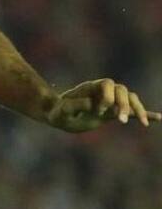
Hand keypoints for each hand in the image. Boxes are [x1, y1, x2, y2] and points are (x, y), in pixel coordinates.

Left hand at [46, 78, 160, 131]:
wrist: (58, 116)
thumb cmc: (57, 112)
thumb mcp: (62, 111)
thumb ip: (73, 106)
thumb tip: (91, 105)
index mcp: (91, 88)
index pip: (107, 85)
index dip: (107, 96)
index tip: (99, 111)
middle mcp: (103, 92)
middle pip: (123, 90)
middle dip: (124, 104)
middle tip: (120, 120)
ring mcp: (110, 102)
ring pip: (131, 99)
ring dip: (138, 109)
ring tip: (143, 123)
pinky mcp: (113, 113)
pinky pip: (132, 111)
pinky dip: (145, 113)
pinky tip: (158, 118)